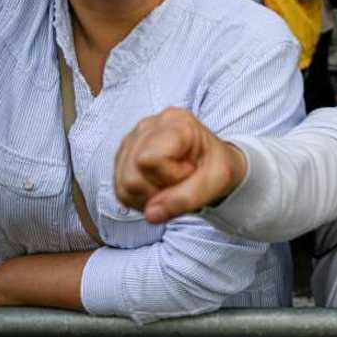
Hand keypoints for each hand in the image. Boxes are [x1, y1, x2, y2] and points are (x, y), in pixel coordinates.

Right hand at [114, 108, 247, 223]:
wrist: (212, 165)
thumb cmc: (216, 166)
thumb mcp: (216, 181)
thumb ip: (186, 198)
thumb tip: (151, 215)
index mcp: (175, 122)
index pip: (149, 160)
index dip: (169, 176)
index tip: (190, 171)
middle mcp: (147, 126)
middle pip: (132, 175)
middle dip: (158, 190)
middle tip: (182, 181)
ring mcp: (132, 140)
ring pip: (123, 185)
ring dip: (149, 197)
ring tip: (172, 186)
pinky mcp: (123, 157)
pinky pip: (120, 190)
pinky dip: (141, 198)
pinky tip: (159, 189)